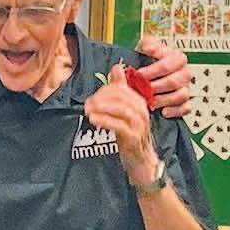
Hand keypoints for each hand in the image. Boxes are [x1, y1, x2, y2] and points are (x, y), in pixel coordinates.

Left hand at [85, 65, 156, 182]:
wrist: (141, 161)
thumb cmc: (132, 136)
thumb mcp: (125, 111)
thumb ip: (120, 90)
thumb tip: (116, 68)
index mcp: (139, 102)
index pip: (122, 88)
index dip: (105, 90)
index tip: (92, 97)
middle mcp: (141, 111)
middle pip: (121, 96)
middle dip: (102, 97)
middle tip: (88, 103)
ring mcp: (139, 125)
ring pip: (121, 109)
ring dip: (101, 107)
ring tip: (88, 110)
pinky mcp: (134, 138)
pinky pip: (119, 125)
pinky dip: (105, 120)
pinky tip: (94, 119)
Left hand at [134, 35, 191, 116]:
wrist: (150, 75)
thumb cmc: (149, 61)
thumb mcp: (146, 47)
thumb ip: (147, 43)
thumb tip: (147, 46)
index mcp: (177, 58)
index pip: (167, 64)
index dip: (152, 71)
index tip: (139, 74)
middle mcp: (183, 72)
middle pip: (174, 81)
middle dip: (155, 86)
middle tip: (142, 89)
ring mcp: (186, 87)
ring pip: (181, 95)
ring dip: (164, 99)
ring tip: (150, 100)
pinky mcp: (185, 102)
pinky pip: (186, 108)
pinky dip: (175, 111)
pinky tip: (163, 111)